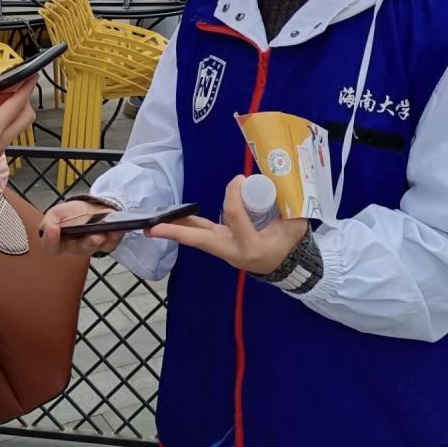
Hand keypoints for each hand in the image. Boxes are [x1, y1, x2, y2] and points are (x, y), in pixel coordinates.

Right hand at [0, 76, 36, 179]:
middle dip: (21, 100)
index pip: (18, 104)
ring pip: (16, 124)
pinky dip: (0, 120)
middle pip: (26, 117)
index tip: (30, 76)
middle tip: (5, 90)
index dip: (26, 88)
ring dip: (8, 110)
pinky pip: (5, 133)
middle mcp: (1, 141)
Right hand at [39, 200, 125, 257]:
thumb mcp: (56, 213)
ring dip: (100, 241)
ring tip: (103, 234)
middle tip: (94, 236)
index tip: (53, 229)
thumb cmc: (71, 214)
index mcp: (59, 241)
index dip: (50, 240)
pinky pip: (110, 244)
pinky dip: (114, 237)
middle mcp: (75, 247)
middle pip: (79, 249)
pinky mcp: (105, 244)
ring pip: (95, 248)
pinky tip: (116, 230)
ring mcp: (91, 246)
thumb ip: (48, 221)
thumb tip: (48, 228)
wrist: (90, 208)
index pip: (51, 247)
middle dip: (86, 243)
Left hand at [147, 175, 307, 274]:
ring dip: (177, 229)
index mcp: (251, 246)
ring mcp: (224, 252)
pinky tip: (173, 220)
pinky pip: (202, 237)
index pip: (234, 215)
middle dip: (177, 232)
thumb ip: (288, 205)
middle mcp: (232, 252)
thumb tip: (276, 177)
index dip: (233, 193)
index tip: (239, 179)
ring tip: (153, 225)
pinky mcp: (221, 247)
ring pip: (198, 239)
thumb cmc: (291, 245)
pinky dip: (189, 227)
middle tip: (154, 228)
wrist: (289, 269)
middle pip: (201, 240)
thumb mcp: (294, 226)